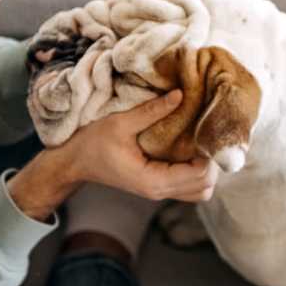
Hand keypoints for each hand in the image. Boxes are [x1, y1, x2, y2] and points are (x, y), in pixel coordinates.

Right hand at [58, 90, 220, 201]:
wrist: (74, 162)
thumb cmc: (92, 142)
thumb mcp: (121, 123)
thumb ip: (152, 111)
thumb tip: (180, 94)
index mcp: (152, 180)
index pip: (199, 174)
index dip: (208, 153)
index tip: (205, 128)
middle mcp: (158, 191)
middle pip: (205, 187)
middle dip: (211, 162)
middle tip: (205, 134)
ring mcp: (158, 192)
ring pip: (200, 191)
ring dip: (205, 170)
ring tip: (198, 142)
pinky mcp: (156, 187)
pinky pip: (188, 187)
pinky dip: (195, 172)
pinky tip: (188, 149)